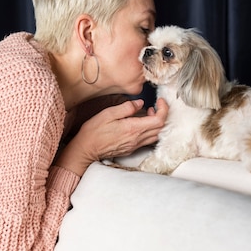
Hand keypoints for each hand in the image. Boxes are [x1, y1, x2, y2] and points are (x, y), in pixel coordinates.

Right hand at [54, 98, 168, 176]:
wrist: (86, 150)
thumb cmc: (94, 131)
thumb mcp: (108, 113)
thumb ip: (126, 107)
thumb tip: (140, 103)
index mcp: (133, 128)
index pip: (159, 120)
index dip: (164, 109)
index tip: (159, 101)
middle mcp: (137, 139)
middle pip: (160, 128)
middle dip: (161, 115)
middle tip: (154, 106)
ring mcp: (135, 145)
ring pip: (156, 135)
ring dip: (156, 124)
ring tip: (148, 114)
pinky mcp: (131, 149)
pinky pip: (147, 140)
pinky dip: (150, 130)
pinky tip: (141, 124)